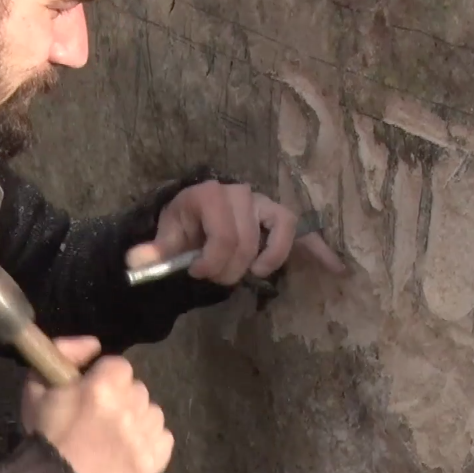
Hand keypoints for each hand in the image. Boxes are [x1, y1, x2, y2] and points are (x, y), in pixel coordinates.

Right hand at [20, 336, 173, 472]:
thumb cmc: (43, 437)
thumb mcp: (37, 387)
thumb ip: (63, 353)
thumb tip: (93, 344)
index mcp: (105, 384)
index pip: (119, 366)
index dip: (104, 379)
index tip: (92, 394)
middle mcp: (131, 406)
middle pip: (137, 390)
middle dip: (121, 399)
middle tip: (100, 418)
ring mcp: (145, 435)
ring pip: (152, 413)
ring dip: (137, 420)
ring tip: (113, 437)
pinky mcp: (155, 461)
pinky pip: (163, 439)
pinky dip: (149, 442)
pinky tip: (128, 451)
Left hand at [125, 180, 345, 284]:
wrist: (196, 209)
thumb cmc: (182, 223)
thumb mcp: (164, 235)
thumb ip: (152, 252)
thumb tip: (135, 264)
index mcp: (211, 195)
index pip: (224, 236)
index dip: (212, 263)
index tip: (197, 273)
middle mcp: (242, 194)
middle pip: (248, 242)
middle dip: (232, 268)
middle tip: (217, 278)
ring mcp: (265, 204)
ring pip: (280, 231)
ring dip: (268, 258)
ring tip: (254, 273)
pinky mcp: (280, 217)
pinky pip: (305, 232)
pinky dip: (321, 250)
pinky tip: (338, 270)